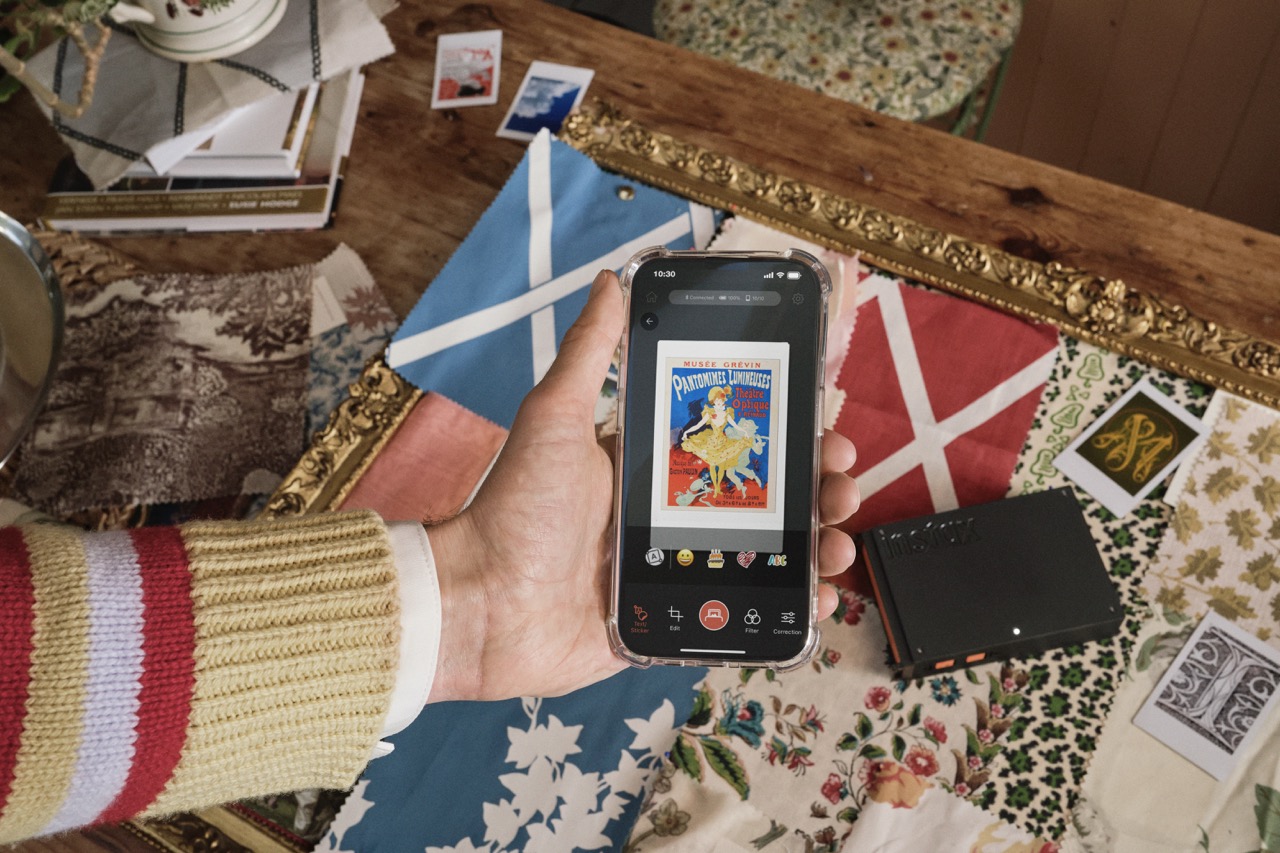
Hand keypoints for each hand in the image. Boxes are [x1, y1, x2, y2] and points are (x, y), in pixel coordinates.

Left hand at [427, 270, 860, 701]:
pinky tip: (819, 597)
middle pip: (765, 497)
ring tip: (839, 540)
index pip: (736, 439)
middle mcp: (669, 514)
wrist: (482, 605)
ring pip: (768, 555)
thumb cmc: (515, 508)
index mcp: (649, 464)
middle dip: (815, 488)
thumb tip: (613, 281)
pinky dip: (790, 608)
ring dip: (817, 545)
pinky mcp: (675, 618)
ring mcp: (676, 569)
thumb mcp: (554, 417)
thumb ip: (588, 353)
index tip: (824, 422)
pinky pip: (746, 613)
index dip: (785, 433)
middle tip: (843, 483)